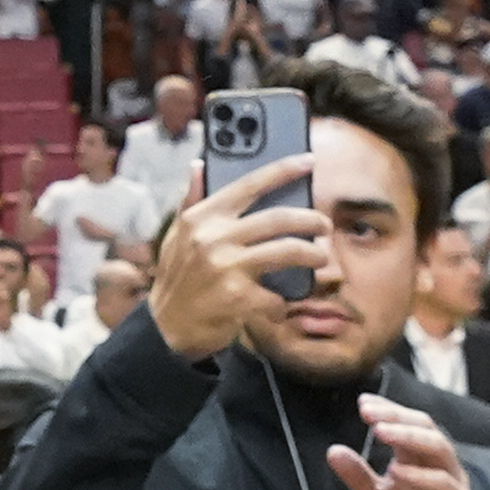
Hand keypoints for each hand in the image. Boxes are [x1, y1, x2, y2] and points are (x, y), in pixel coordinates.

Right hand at [146, 157, 329, 360]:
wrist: (165, 328)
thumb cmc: (177, 279)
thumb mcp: (177, 236)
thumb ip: (191, 200)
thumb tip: (198, 165)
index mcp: (202, 218)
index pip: (249, 185)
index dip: (282, 169)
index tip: (308, 160)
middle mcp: (214, 238)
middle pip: (278, 219)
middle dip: (310, 220)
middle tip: (324, 225)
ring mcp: (227, 268)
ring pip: (287, 251)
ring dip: (312, 254)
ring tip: (319, 257)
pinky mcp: (238, 298)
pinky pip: (277, 296)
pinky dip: (283, 301)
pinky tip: (281, 303)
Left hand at [334, 397, 484, 489]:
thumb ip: (358, 477)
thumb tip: (332, 450)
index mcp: (419, 457)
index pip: (409, 422)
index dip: (388, 409)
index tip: (362, 402)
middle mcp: (439, 463)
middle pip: (425, 427)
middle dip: (397, 416)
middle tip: (369, 412)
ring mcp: (453, 483)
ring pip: (439, 448)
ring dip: (410, 437)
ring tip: (381, 432)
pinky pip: (444, 486)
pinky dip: (421, 476)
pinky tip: (397, 471)